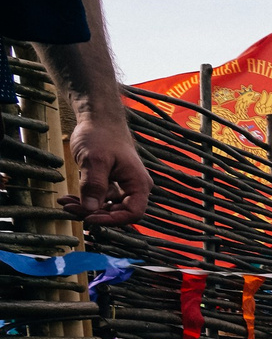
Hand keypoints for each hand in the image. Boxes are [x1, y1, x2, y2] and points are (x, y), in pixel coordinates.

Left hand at [64, 108, 150, 225]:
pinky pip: (101, 198)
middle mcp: (134, 187)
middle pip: (119, 212)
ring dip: (87, 208)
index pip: (133, 213)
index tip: (89, 217)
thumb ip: (94, 185)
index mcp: (138, 183)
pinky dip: (85, 200)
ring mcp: (123, 186)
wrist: (99, 119)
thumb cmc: (101, 135)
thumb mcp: (95, 160)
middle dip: (94, 214)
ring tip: (66, 203)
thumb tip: (90, 210)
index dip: (112, 220)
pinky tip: (69, 198)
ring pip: (108, 207)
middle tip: (70, 208)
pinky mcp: (112, 183)